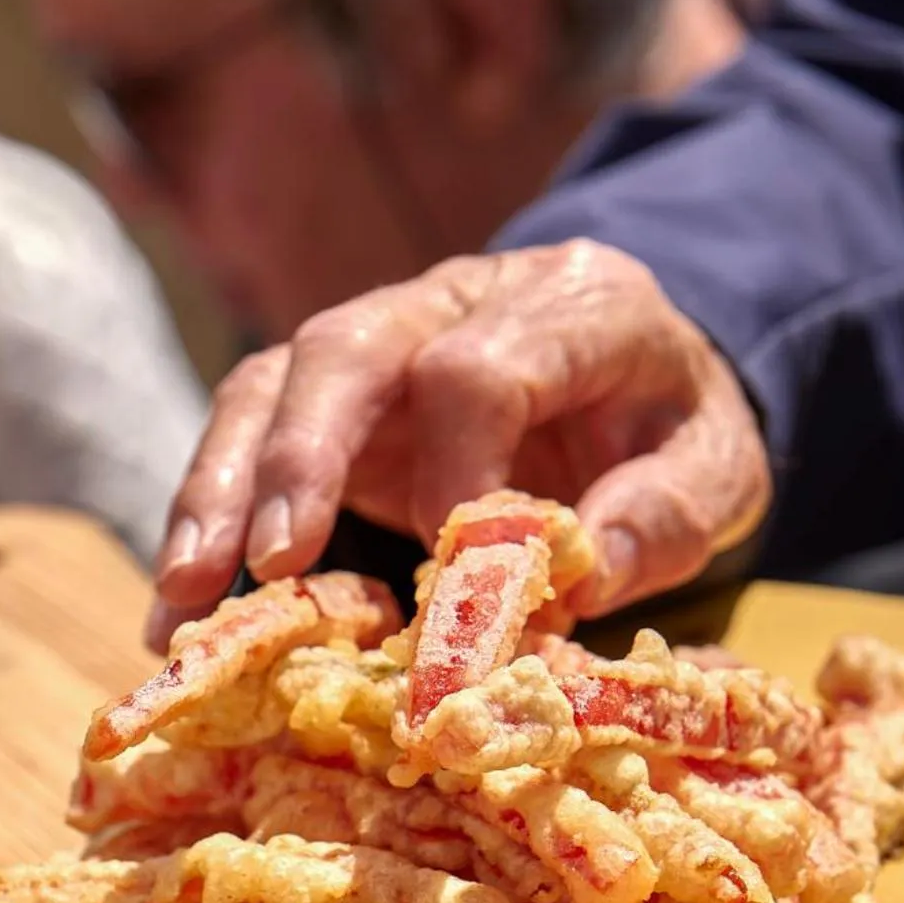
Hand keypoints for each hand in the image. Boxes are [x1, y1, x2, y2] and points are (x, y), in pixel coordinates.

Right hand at [150, 240, 771, 647]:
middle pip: (345, 349)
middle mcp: (457, 300)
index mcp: (573, 304)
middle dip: (298, 457)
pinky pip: (250, 432)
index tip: (456, 572)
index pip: (480, 367)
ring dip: (220, 489)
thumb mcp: (719, 470)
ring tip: (187, 595)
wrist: (644, 379)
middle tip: (273, 563)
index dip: (456, 472)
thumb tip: (581, 573)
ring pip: (270, 382)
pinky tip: (184, 603)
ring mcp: (383, 340)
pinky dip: (209, 515)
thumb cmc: (672, 431)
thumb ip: (667, 515)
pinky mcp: (334, 397)